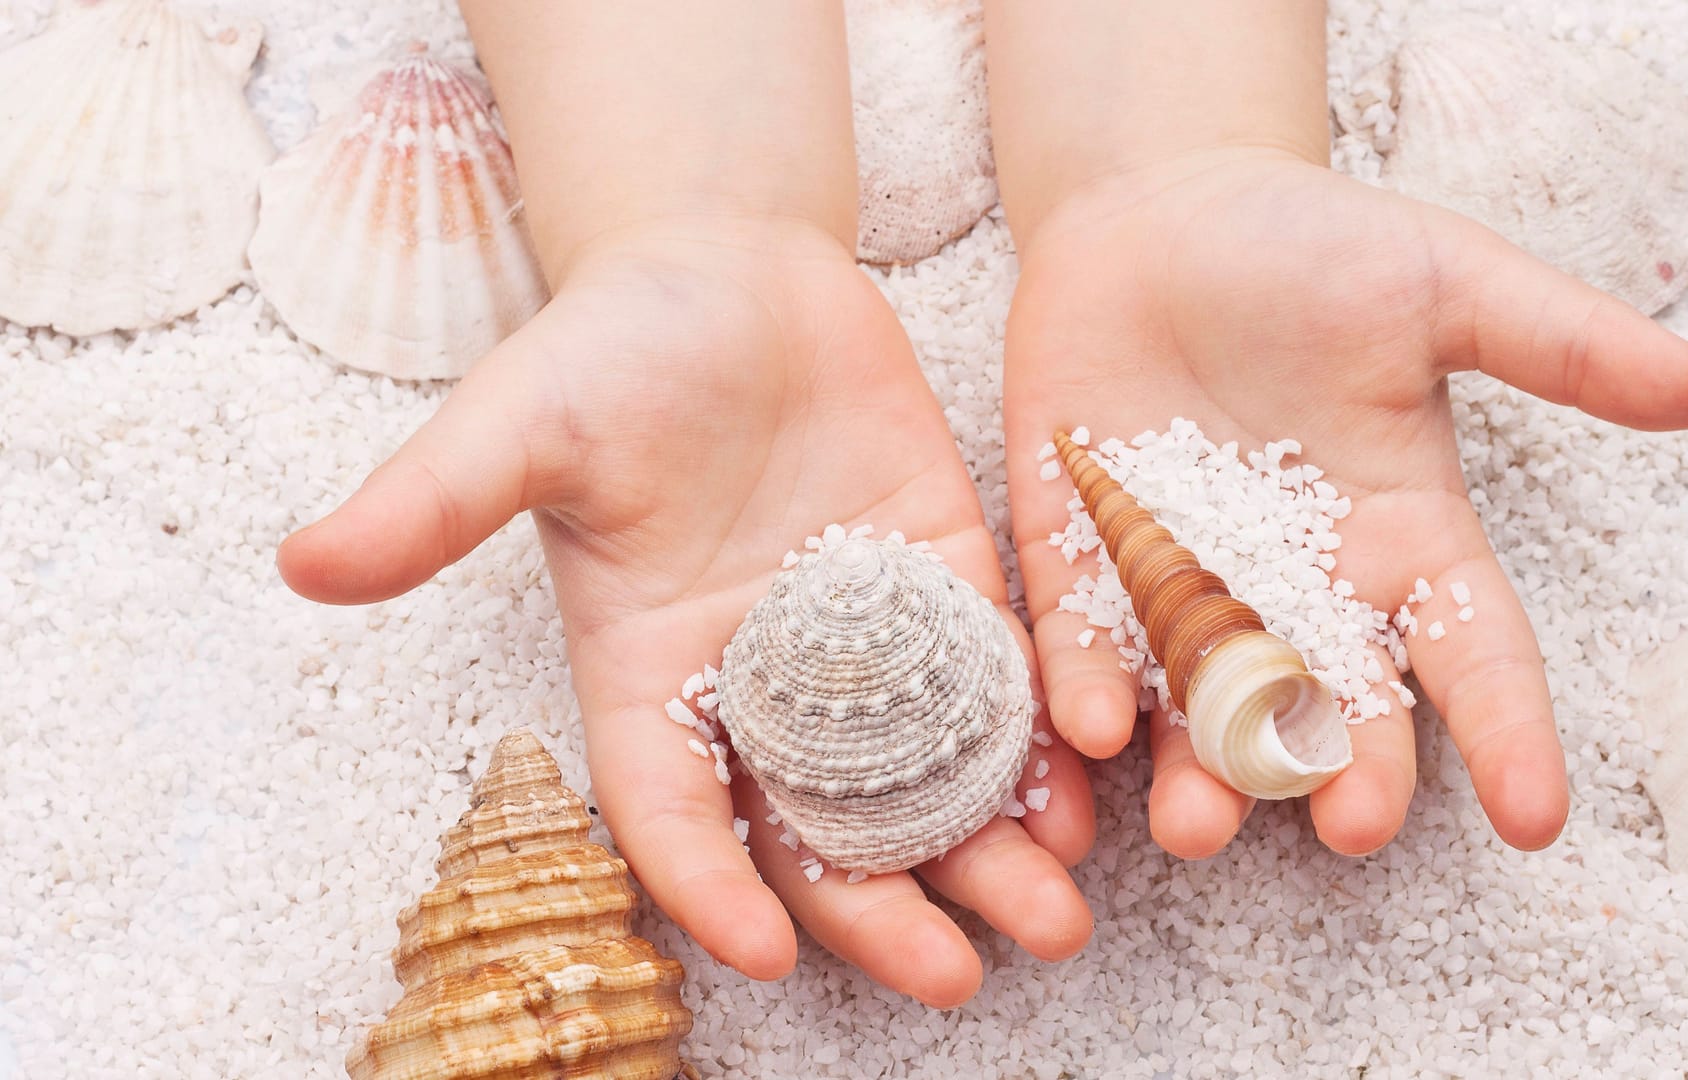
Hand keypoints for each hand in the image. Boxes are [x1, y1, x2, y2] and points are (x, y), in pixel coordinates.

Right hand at [278, 219, 1094, 1006]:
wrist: (729, 263)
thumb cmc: (612, 342)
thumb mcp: (519, 416)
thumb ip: (434, 499)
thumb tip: (304, 565)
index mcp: (650, 669)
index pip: (673, 807)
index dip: (709, 883)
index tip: (762, 952)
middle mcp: (759, 678)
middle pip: (820, 828)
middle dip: (884, 907)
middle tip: (957, 974)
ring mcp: (861, 639)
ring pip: (926, 776)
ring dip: (988, 849)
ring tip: (1058, 918)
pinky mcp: (944, 579)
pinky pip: (996, 680)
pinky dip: (1038, 742)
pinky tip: (1088, 795)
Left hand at [1002, 148, 1687, 858]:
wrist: (1163, 210)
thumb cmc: (1315, 247)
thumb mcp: (1447, 285)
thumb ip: (1563, 346)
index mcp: (1398, 539)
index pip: (1467, 650)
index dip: (1505, 732)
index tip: (1536, 815)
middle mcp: (1294, 587)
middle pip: (1329, 705)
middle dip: (1343, 773)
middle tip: (1351, 827)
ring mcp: (1183, 581)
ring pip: (1198, 702)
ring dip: (1199, 770)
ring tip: (1198, 826)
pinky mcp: (1081, 554)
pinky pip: (1082, 635)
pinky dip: (1085, 683)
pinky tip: (1089, 728)